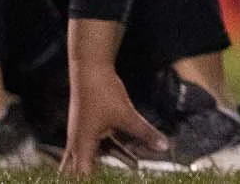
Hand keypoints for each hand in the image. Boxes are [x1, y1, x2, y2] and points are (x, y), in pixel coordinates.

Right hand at [62, 21, 165, 174]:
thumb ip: (145, 132)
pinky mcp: (84, 125)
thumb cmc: (103, 92)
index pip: (81, 177)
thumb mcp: (126, 114)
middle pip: (74, 171)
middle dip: (86, 178)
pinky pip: (91, 145)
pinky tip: (120, 153)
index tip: (108, 183)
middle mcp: (76, 143)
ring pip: (84, 158)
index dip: (91, 183)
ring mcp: (79, 133)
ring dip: (97, 166)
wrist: (90, 67)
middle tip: (106, 178)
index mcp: (82, 146)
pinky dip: (103, 152)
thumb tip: (165, 146)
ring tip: (116, 171)